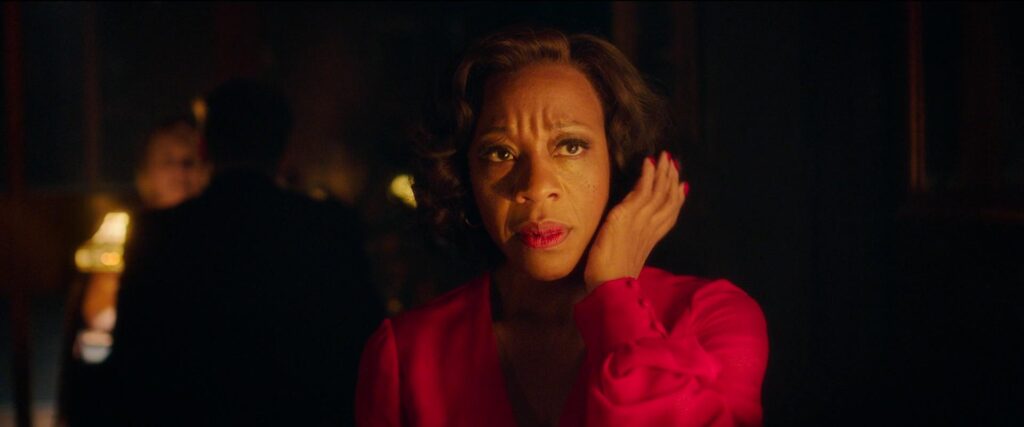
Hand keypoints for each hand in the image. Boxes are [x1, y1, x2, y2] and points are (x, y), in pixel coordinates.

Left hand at [583, 151, 687, 291]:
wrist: (609, 288)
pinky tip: (648, 162)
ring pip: (659, 192)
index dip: (677, 199)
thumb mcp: (626, 260)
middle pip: (668, 200)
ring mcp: (640, 221)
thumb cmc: (612, 280)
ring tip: (665, 157)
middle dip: (672, 180)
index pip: (669, 215)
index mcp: (650, 240)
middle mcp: (650, 229)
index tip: (683, 186)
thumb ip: (633, 246)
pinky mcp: (627, 216)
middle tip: (674, 163)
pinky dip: (648, 175)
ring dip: (662, 173)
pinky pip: (642, 191)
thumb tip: (633, 237)